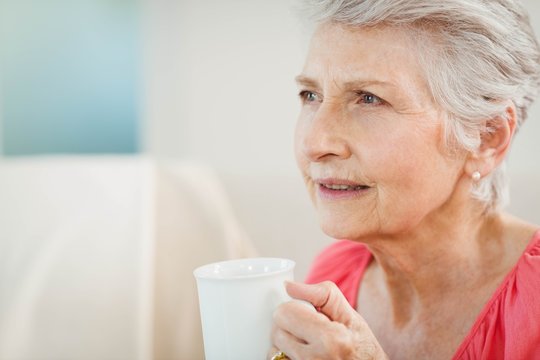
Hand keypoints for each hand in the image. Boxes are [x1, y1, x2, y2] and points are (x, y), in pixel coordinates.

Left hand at [269, 281, 387, 359]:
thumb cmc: (362, 347)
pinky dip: (286, 357)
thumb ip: (321, 294)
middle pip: (276, 332)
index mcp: (330, 339)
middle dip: (289, 326)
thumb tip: (287, 285)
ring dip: (284, 345)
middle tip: (308, 331)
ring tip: (306, 346)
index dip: (294, 309)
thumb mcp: (350, 315)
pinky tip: (302, 356)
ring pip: (273, 351)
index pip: (285, 313)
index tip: (307, 315)